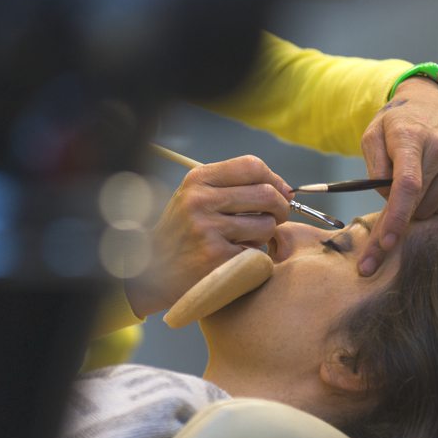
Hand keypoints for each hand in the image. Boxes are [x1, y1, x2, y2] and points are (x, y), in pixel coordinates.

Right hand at [125, 155, 291, 317]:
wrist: (153, 271)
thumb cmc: (183, 232)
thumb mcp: (195, 196)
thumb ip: (233, 186)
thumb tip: (284, 189)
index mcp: (197, 180)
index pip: (252, 166)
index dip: (275, 179)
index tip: (281, 193)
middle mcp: (200, 201)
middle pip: (266, 194)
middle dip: (281, 208)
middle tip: (277, 218)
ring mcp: (208, 230)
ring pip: (266, 225)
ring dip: (266, 235)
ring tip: (247, 239)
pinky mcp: (217, 258)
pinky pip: (257, 251)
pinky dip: (254, 255)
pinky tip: (234, 257)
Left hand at [357, 77, 437, 275]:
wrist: (434, 101)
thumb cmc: (398, 122)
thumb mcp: (373, 136)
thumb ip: (374, 169)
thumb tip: (387, 201)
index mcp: (411, 138)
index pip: (407, 186)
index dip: (396, 218)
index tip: (387, 244)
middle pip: (417, 203)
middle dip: (398, 213)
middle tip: (389, 205)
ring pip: (432, 208)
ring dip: (417, 204)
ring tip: (414, 177)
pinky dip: (433, 199)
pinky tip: (431, 177)